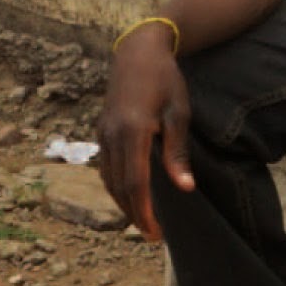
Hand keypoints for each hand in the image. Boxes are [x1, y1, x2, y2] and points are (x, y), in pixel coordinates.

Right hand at [97, 29, 194, 240]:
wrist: (138, 52)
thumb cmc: (166, 78)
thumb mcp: (179, 112)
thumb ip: (177, 152)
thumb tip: (185, 187)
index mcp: (133, 131)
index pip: (135, 183)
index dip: (145, 211)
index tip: (156, 232)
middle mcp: (111, 136)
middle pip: (119, 187)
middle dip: (134, 214)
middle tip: (153, 234)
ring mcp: (102, 134)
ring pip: (108, 180)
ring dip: (123, 202)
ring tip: (143, 219)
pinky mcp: (101, 131)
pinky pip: (105, 167)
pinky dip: (115, 185)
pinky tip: (129, 193)